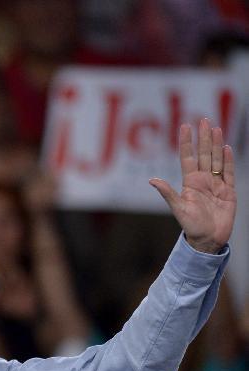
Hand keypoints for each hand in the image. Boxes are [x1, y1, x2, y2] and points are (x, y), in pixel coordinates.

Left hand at [150, 118, 235, 253]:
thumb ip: (167, 193)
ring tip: (215, 128)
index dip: (187, 142)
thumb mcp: (178, 208)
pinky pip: (229, 172)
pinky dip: (229, 160)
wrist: (208, 239)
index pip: (187, 157)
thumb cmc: (191, 226)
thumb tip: (152, 180)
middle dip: (204, 137)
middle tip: (204, 120)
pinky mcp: (228, 191)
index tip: (185, 126)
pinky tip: (227, 147)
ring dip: (216, 144)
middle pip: (204, 154)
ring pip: (217, 160)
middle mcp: (202, 180)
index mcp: (189, 183)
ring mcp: (216, 184)